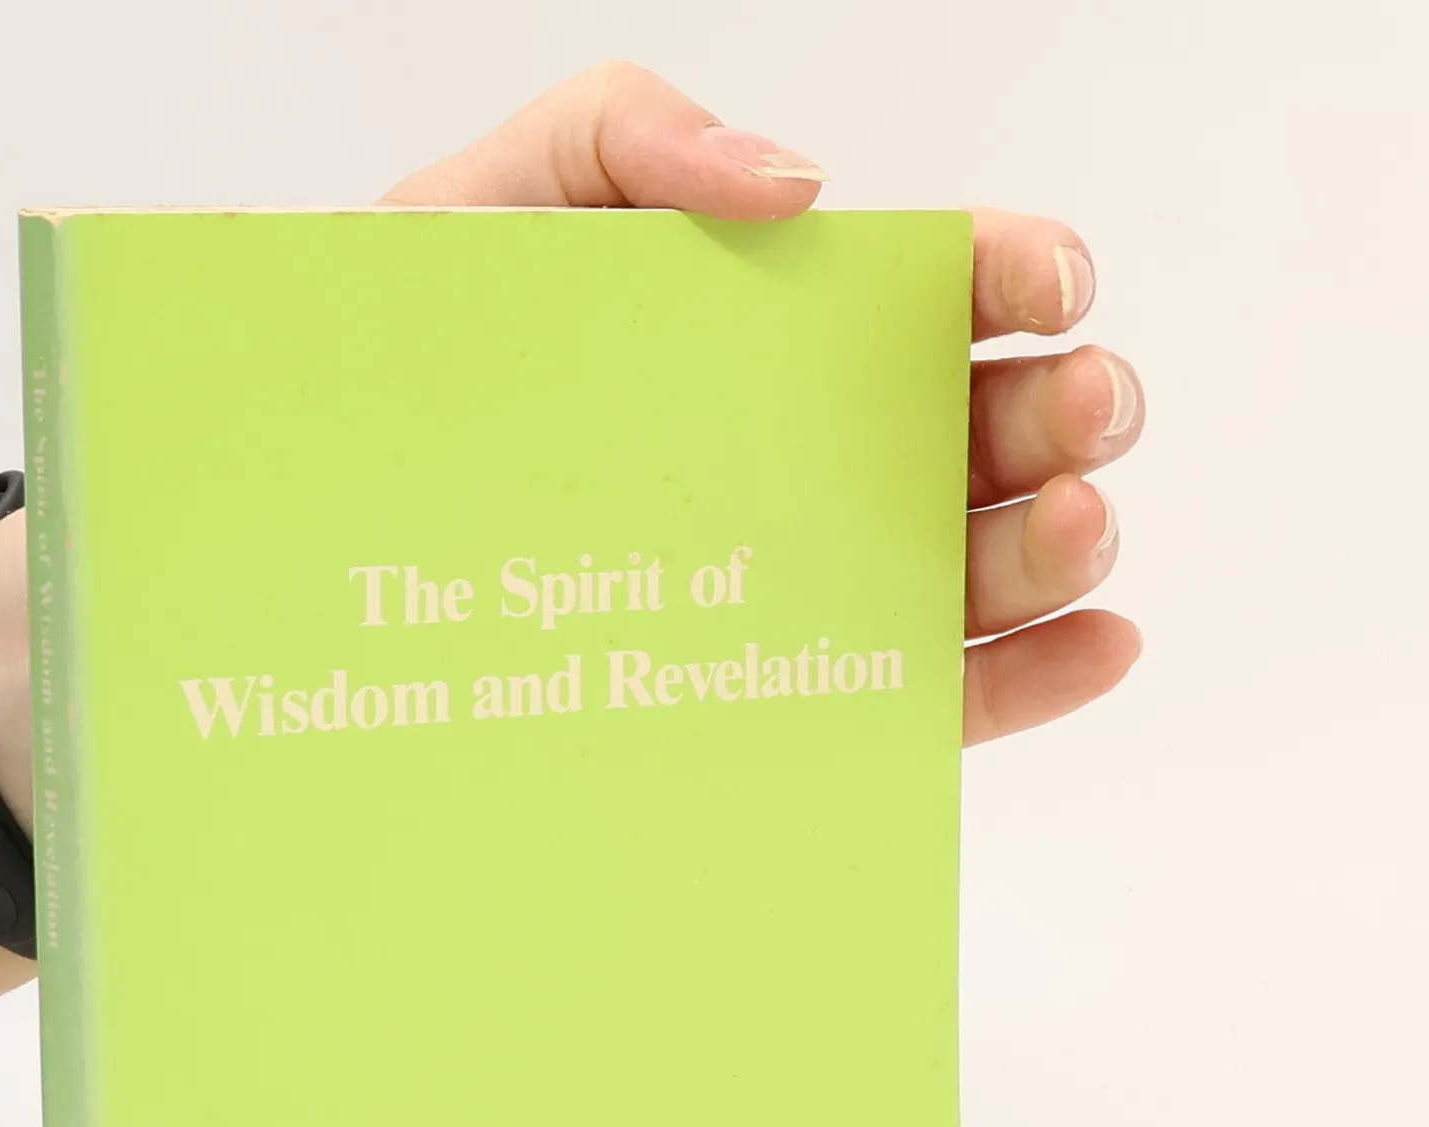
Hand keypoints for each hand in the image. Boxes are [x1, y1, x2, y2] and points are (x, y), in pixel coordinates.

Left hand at [384, 64, 1143, 746]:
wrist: (331, 508)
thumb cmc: (417, 355)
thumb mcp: (502, 202)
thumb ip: (636, 136)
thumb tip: (801, 187)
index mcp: (784, 328)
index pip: (939, 291)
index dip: (1020, 275)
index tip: (1045, 286)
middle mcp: (824, 451)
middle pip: (990, 428)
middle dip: (1068, 407)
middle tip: (1075, 409)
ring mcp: (819, 572)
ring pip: (980, 562)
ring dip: (1063, 541)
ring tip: (1076, 522)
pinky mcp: (801, 687)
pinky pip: (936, 688)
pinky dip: (1035, 675)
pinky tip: (1097, 647)